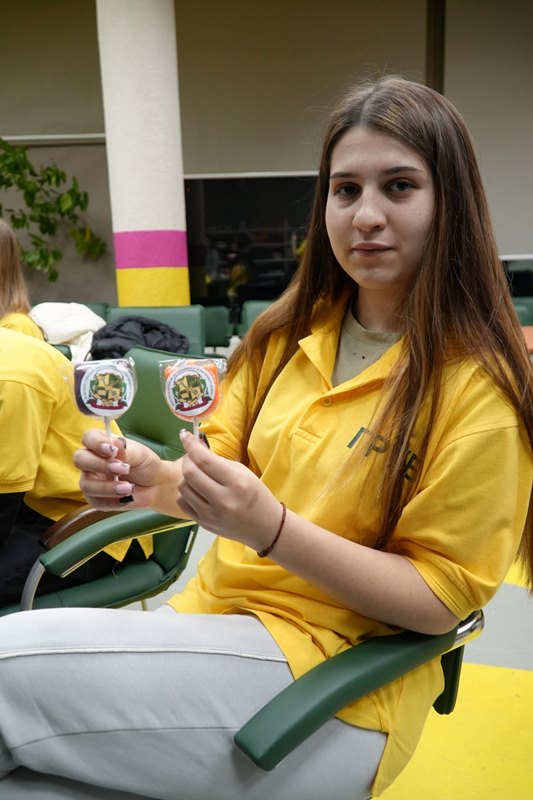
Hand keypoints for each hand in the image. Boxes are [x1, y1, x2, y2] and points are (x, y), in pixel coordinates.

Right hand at [74, 429, 164, 510]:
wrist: (155, 485)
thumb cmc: (145, 464)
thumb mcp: (139, 454)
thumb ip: (126, 451)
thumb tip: (117, 442)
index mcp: (101, 444)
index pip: (88, 438)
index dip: (96, 443)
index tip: (111, 450)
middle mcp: (92, 461)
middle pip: (80, 459)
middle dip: (100, 465)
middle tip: (122, 469)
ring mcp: (91, 480)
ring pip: (86, 484)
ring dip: (108, 487)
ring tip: (129, 488)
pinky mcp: (95, 498)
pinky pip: (95, 501)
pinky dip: (112, 500)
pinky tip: (126, 497)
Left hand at [177, 430, 281, 550]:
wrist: (265, 527)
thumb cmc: (256, 495)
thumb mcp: (243, 473)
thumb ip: (218, 461)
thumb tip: (196, 447)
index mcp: (237, 482)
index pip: (204, 460)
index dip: (191, 445)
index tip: (185, 435)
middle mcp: (223, 500)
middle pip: (190, 473)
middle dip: (187, 459)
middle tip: (192, 455)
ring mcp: (211, 515)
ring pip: (183, 487)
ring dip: (186, 476)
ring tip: (197, 474)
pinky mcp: (204, 524)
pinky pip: (182, 503)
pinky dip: (186, 492)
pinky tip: (196, 490)